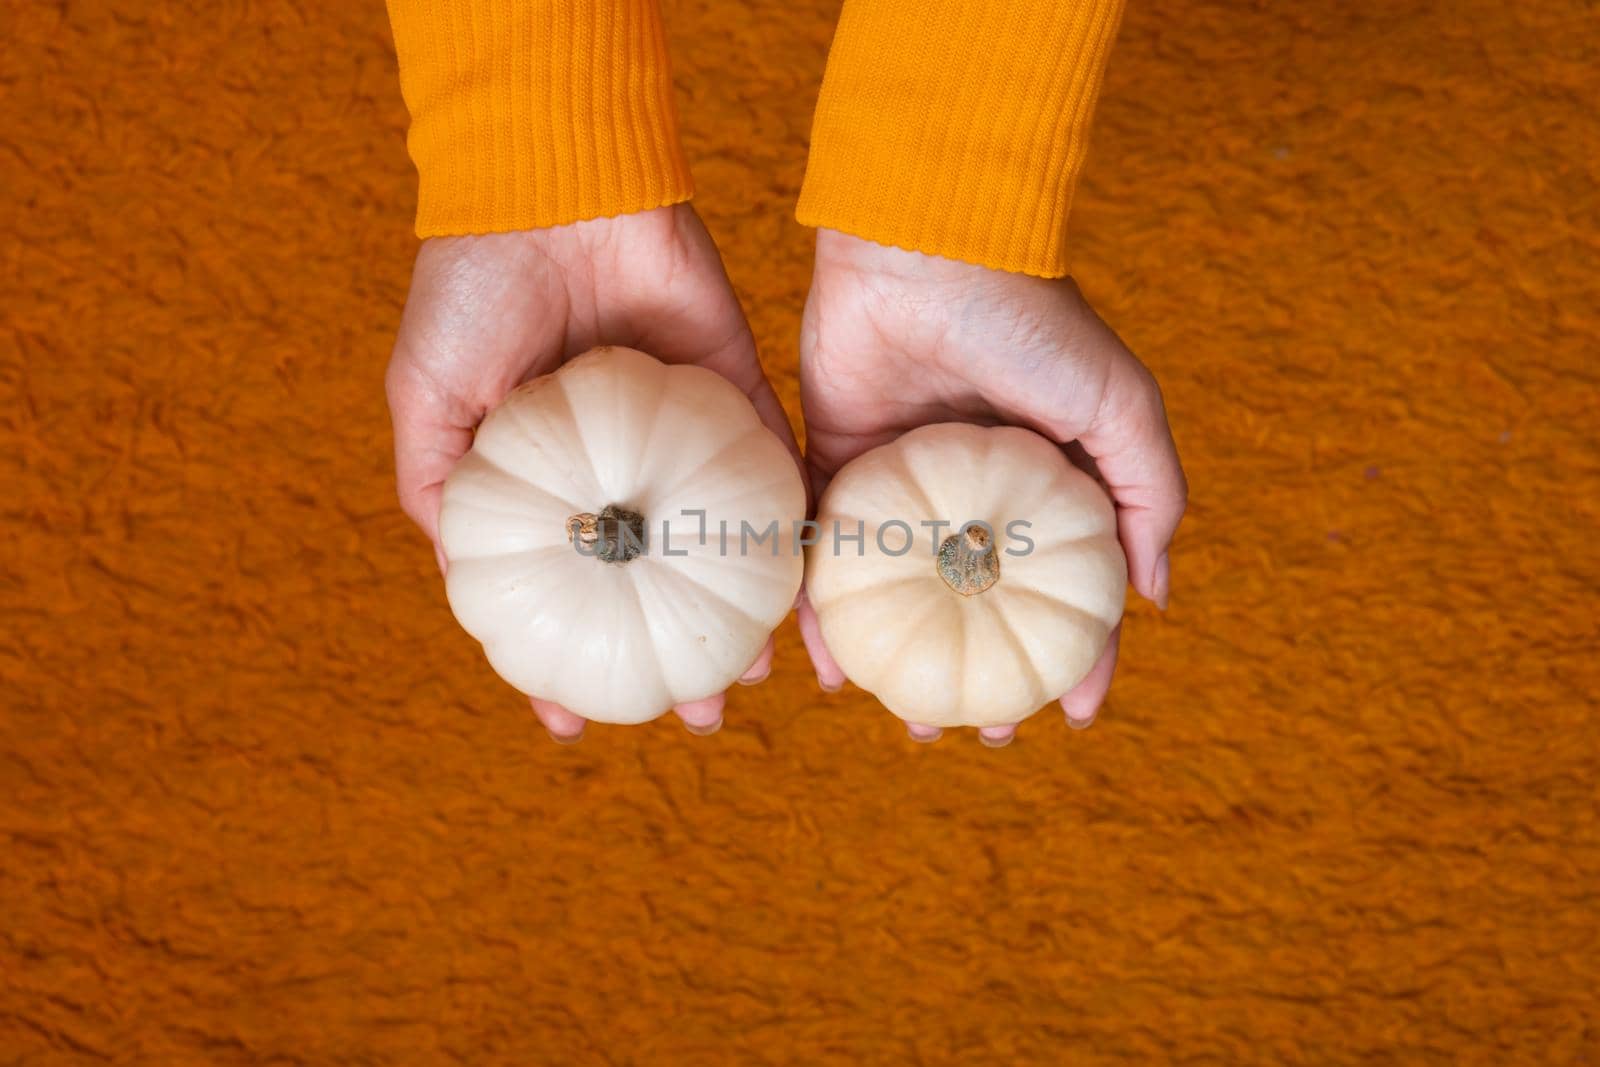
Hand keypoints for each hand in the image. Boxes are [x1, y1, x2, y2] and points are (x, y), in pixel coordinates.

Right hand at [387, 204, 798, 741]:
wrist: (553, 185)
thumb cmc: (471, 290)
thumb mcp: (429, 400)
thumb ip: (443, 491)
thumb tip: (465, 588)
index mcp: (549, 478)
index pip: (568, 591)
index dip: (567, 662)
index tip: (578, 728)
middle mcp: (623, 471)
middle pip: (658, 586)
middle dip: (678, 657)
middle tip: (698, 719)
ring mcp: (683, 438)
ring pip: (722, 550)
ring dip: (741, 618)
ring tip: (748, 680)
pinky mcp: (739, 394)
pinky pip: (774, 476)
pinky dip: (789, 537)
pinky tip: (795, 601)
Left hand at [796, 230, 1186, 744]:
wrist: (924, 244)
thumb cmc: (1033, 322)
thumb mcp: (1119, 408)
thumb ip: (1150, 497)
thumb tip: (1153, 599)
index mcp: (1044, 478)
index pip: (1065, 588)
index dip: (1078, 656)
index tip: (1070, 717)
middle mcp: (973, 488)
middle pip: (976, 604)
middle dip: (981, 675)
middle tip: (977, 734)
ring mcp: (904, 480)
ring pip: (902, 594)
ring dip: (904, 661)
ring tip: (907, 722)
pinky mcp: (835, 459)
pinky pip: (828, 552)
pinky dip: (826, 611)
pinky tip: (830, 668)